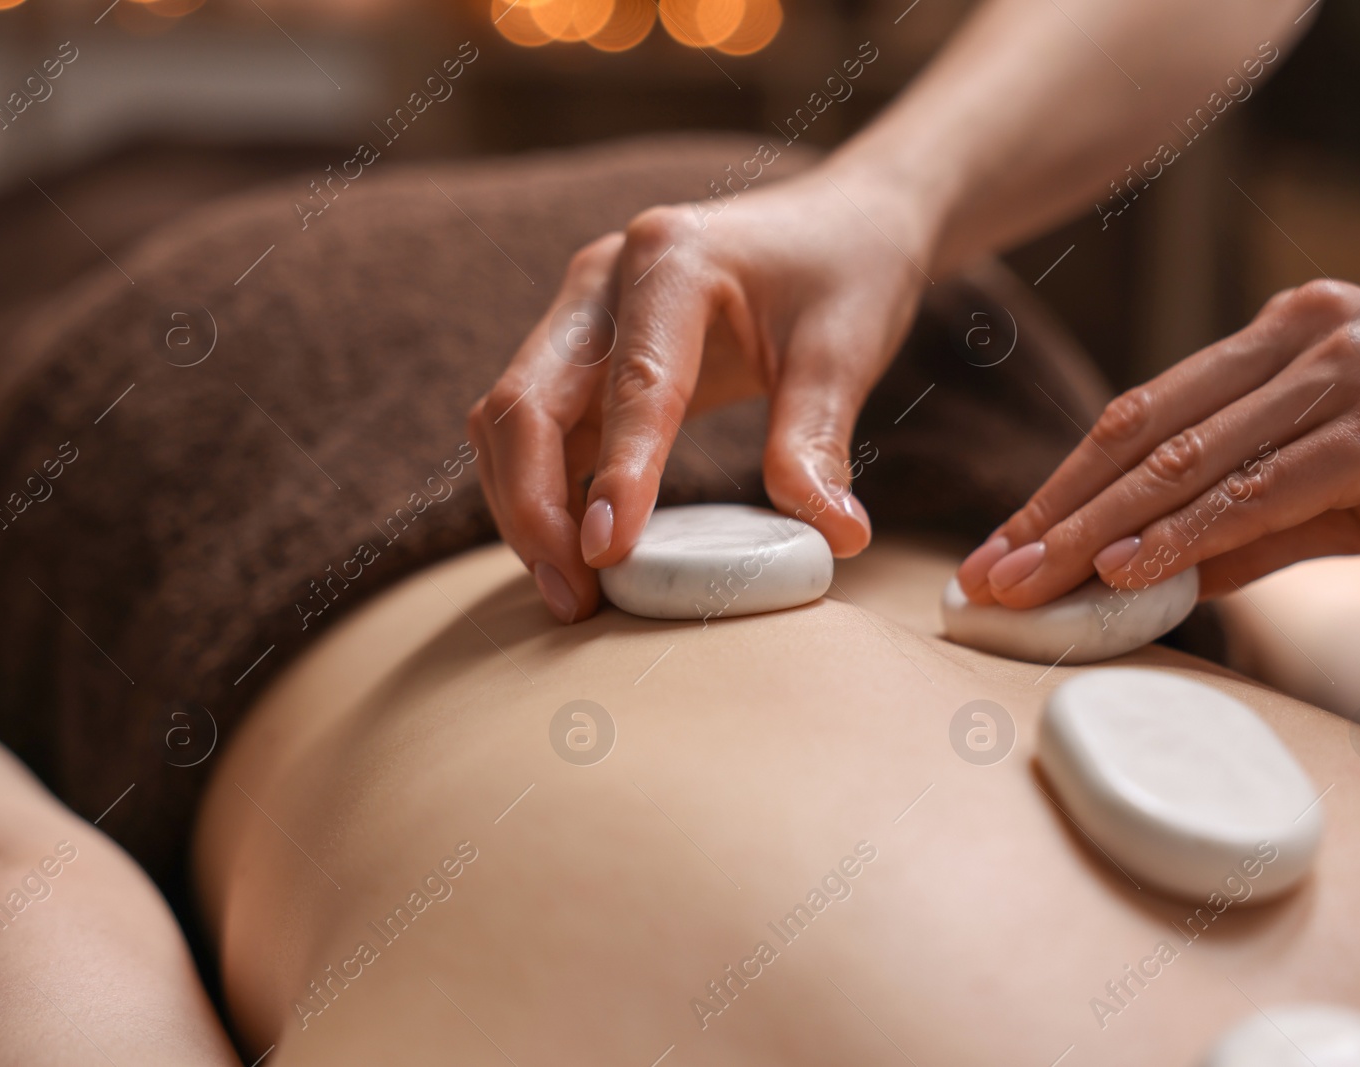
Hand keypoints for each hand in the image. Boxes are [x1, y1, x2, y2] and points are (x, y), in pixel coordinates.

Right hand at [468, 168, 931, 622]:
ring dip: (524, 508)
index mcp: (672, 257)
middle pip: (526, 399)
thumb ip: (820, 441)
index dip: (617, 473)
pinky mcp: (585, 352)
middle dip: (535, 507)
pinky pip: (537, 430)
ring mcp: (584, 313)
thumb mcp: (846, 351)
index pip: (633, 381)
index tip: (606, 554)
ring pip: (511, 419)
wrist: (845, 220)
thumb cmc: (848, 272)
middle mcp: (605, 278)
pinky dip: (541, 493)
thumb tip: (835, 536)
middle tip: (576, 598)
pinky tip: (573, 555)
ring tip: (573, 594)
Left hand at [956, 279, 1359, 605]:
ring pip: (1187, 457)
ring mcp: (1343, 369)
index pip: (1142, 413)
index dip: (1062, 483)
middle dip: (1054, 511)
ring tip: (1031, 584)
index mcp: (1284, 333)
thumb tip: (1157, 578)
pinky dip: (1189, 533)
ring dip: (1097, 531)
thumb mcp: (1347, 493)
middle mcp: (1303, 333)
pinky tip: (1128, 572)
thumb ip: (1253, 525)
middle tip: (988, 576)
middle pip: (1141, 430)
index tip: (1005, 543)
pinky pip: (1263, 486)